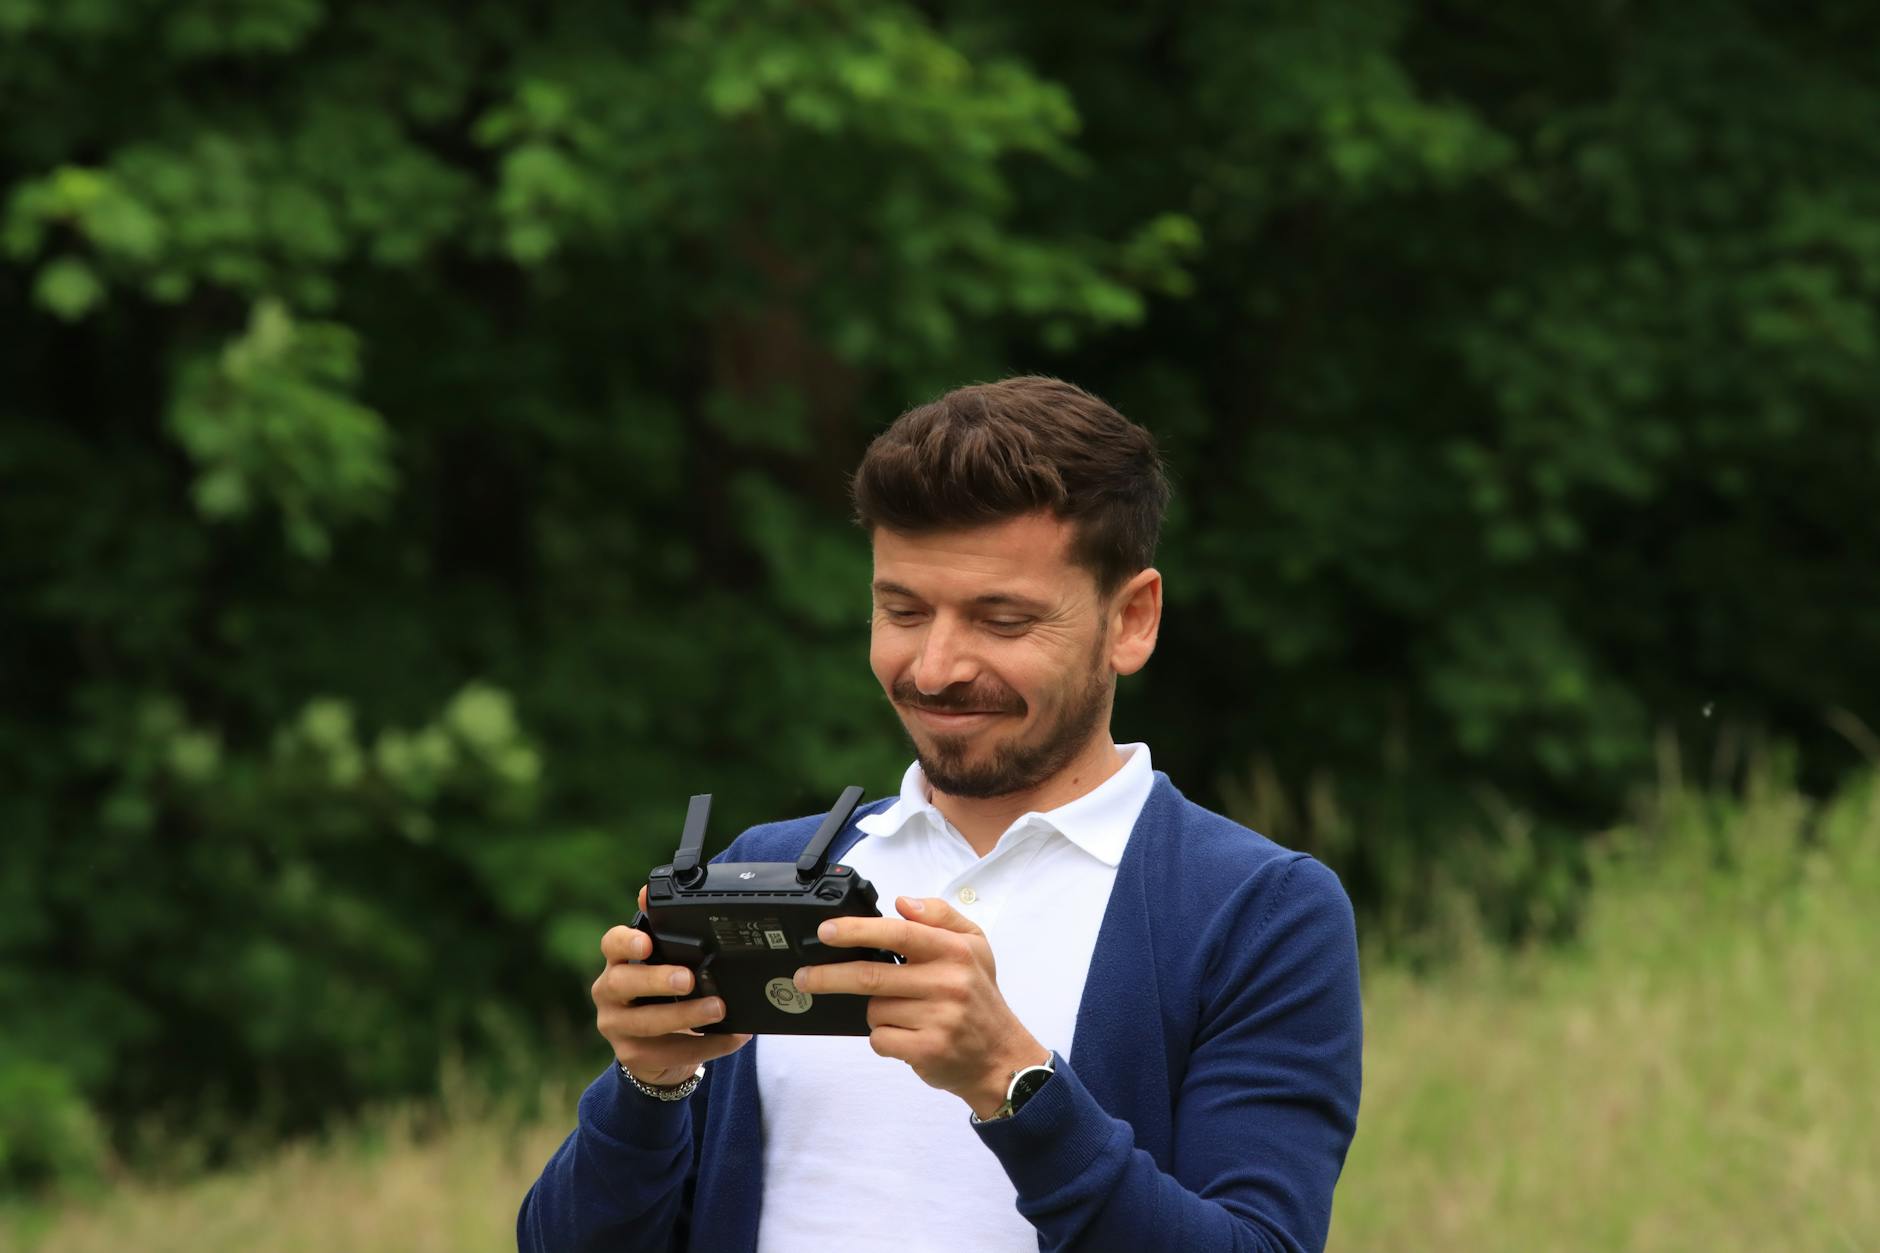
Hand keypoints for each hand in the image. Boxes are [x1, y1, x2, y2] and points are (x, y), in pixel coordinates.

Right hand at [591, 886, 751, 1086]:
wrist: (655, 1048)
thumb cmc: (662, 992)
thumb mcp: (665, 959)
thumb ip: (663, 929)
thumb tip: (649, 889)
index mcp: (617, 961)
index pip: (611, 944)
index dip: (625, 942)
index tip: (646, 942)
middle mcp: (609, 992)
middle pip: (622, 983)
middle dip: (657, 980)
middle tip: (689, 978)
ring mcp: (616, 1027)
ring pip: (646, 1023)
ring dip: (686, 1015)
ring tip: (719, 1009)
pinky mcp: (632, 1056)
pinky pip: (670, 1052)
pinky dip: (706, 1044)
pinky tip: (733, 1036)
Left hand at [792, 895, 1048, 1118]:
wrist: (1002, 1059)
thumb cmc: (981, 998)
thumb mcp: (976, 945)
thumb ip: (941, 915)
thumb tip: (903, 903)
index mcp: (955, 951)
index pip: (898, 933)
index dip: (856, 930)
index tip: (825, 931)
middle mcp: (948, 982)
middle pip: (870, 975)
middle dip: (828, 975)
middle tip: (803, 976)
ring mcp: (938, 1018)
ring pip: (874, 1009)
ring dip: (876, 1011)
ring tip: (904, 1014)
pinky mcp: (927, 1049)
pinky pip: (880, 1039)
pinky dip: (883, 1038)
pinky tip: (906, 1036)